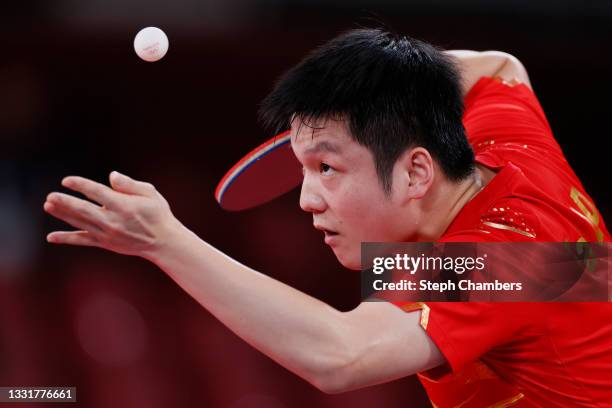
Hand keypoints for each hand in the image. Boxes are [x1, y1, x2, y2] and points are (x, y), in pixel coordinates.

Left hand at [44, 171, 182, 258]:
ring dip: (63, 215)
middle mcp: (113, 220)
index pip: (97, 192)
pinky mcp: (105, 243)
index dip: (81, 185)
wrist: (163, 241)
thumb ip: (129, 184)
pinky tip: (51, 237)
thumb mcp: (150, 193)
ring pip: (80, 223)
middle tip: (50, 196)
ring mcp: (108, 233)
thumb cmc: (157, 214)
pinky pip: (82, 241)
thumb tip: (111, 176)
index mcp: (124, 205)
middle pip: (84, 210)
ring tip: (48, 206)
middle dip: (65, 203)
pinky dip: (66, 239)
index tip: (67, 180)